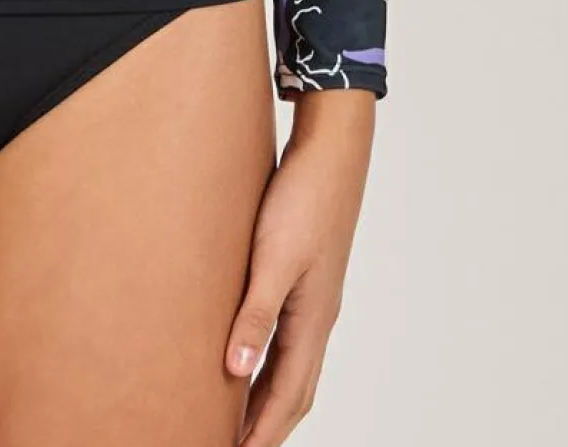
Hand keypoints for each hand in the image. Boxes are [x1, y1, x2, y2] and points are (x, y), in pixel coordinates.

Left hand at [225, 89, 374, 445]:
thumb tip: (236, 374)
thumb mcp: (272, 258)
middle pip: (293, 390)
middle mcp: (317, 317)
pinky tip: (248, 353)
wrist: (331, 149)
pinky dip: (269, 360)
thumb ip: (255, 315)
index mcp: (312, 321)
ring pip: (291, 364)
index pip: (287, 396)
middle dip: (268, 425)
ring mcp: (313, 297)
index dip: (262, 431)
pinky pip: (287, 336)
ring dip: (268, 395)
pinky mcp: (304, 275)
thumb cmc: (303, 199)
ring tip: (238, 416)